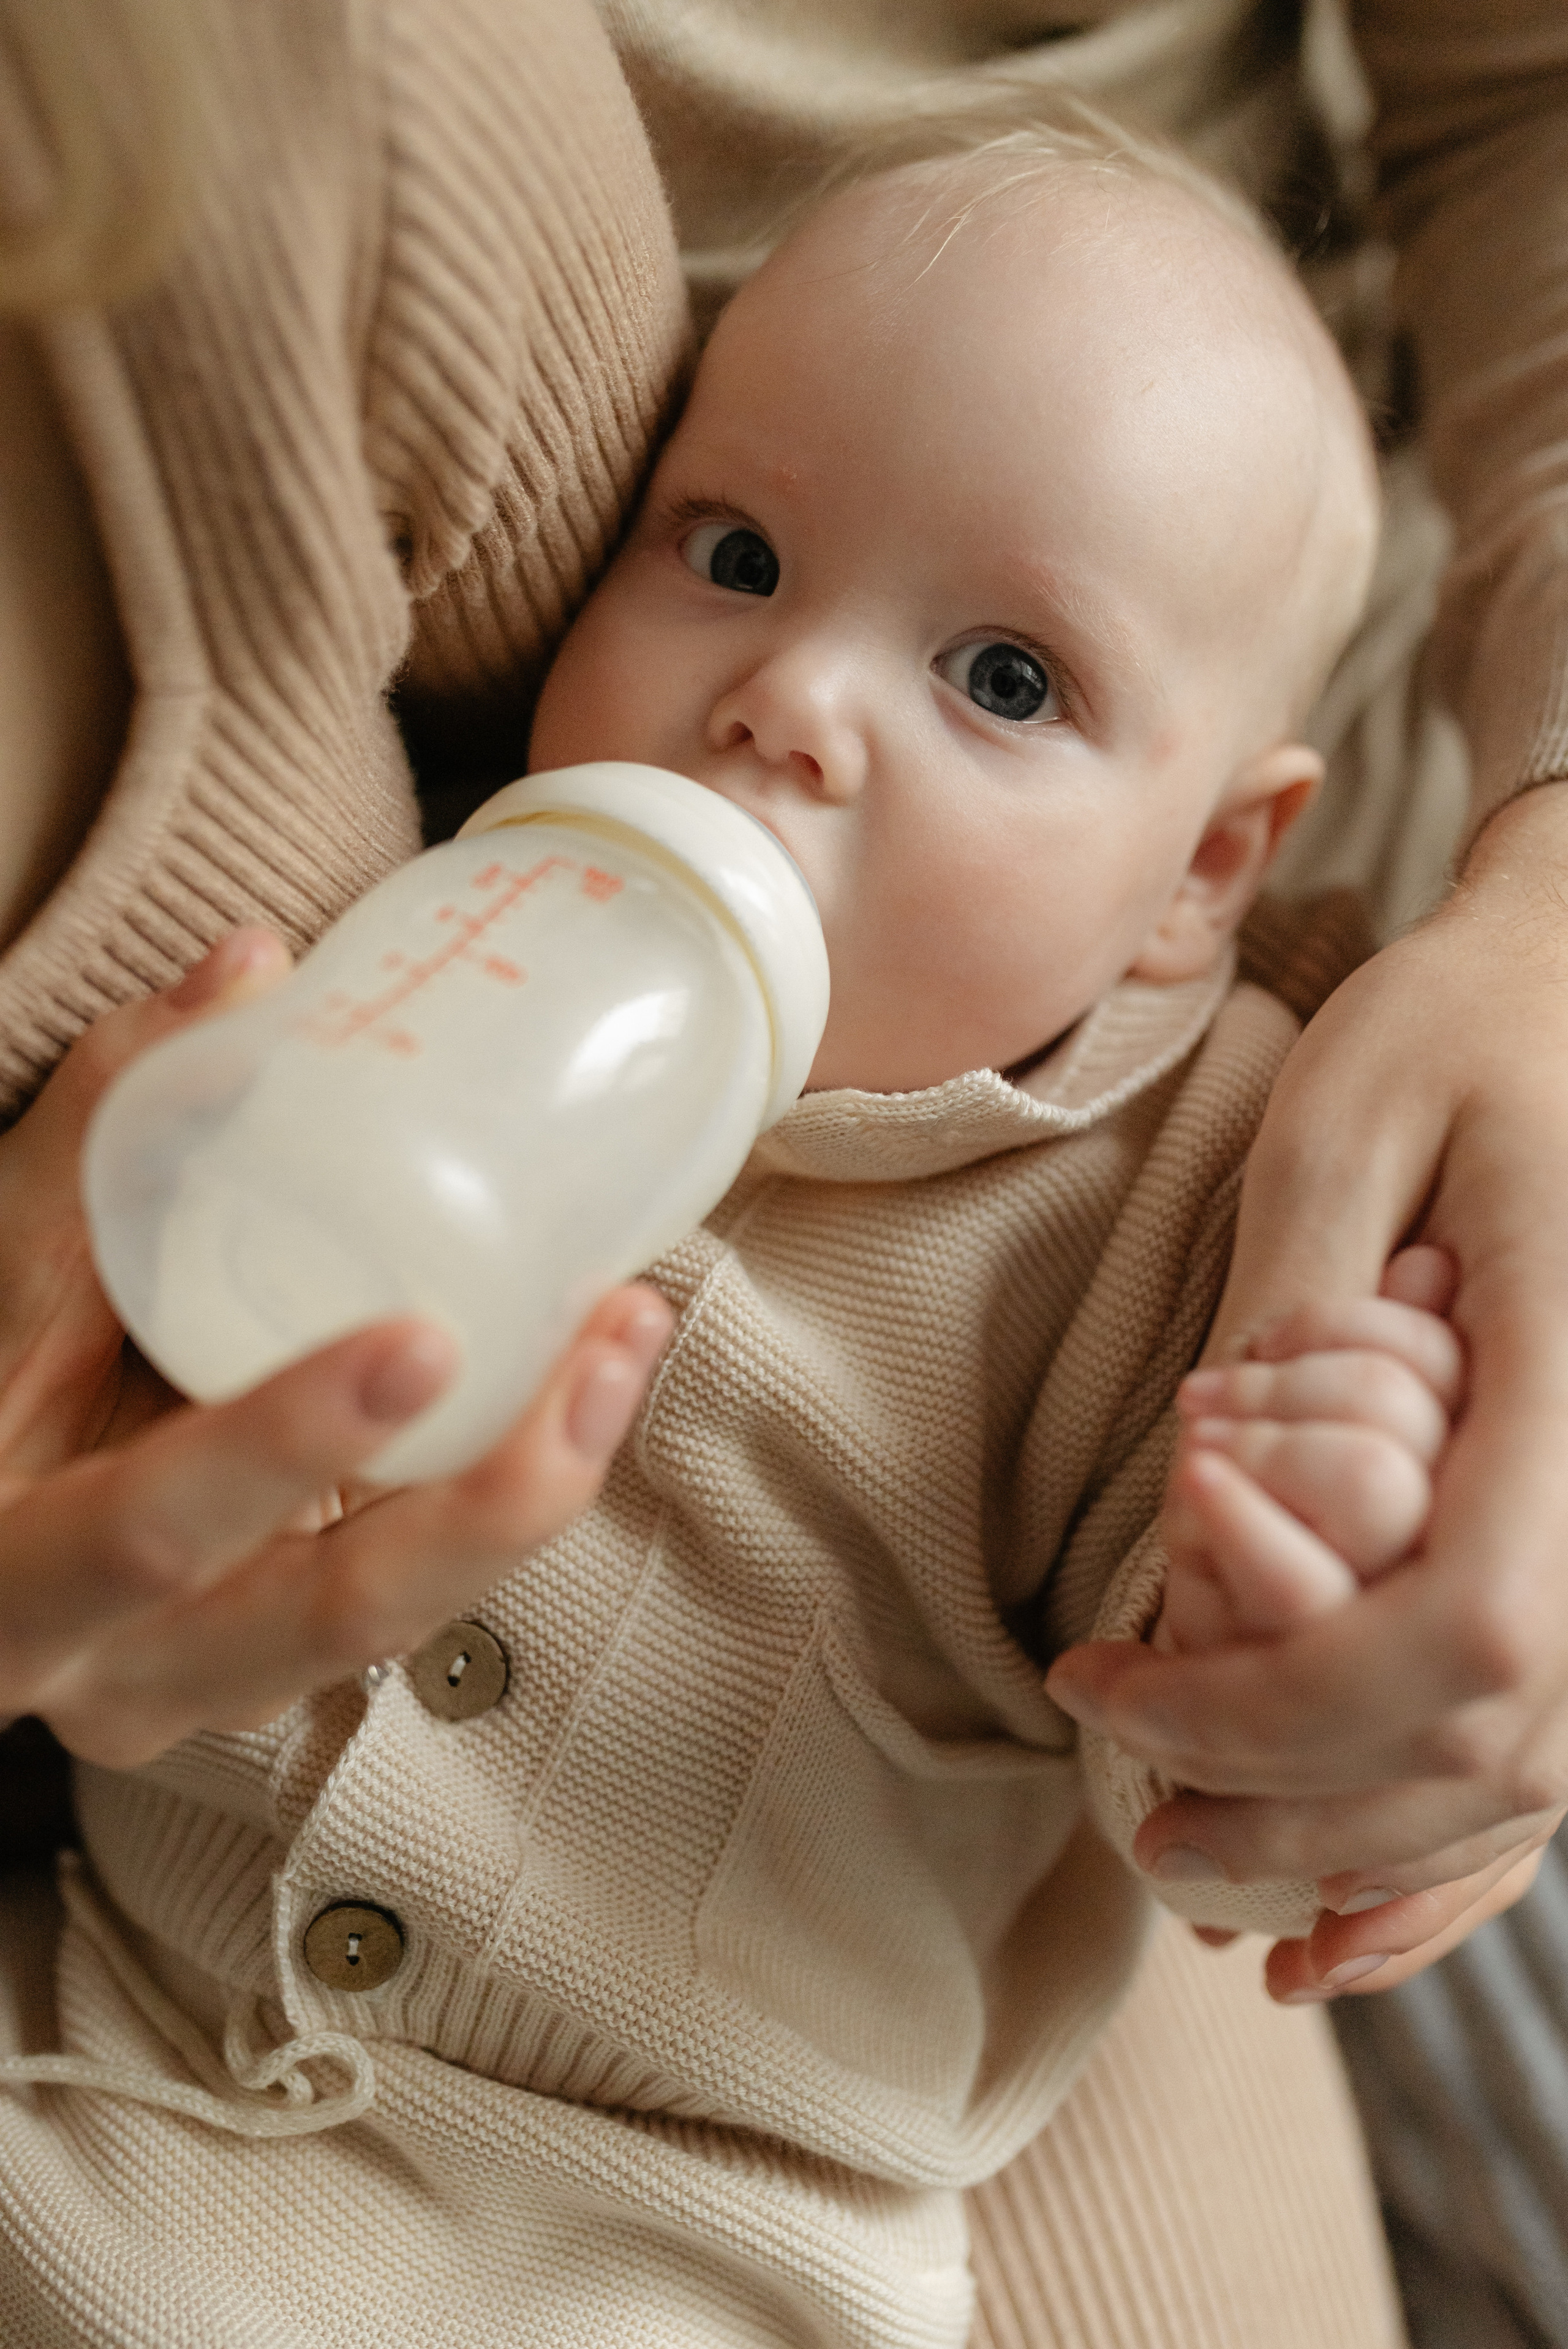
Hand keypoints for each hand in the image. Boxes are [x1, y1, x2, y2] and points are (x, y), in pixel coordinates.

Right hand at [0, 933, 673, 1765]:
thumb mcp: (8, 1265)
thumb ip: (104, 1125)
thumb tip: (250, 964)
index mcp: (18, 1587)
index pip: (150, 1535)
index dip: (278, 1446)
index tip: (418, 1341)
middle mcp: (133, 1674)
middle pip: (339, 1618)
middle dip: (493, 1496)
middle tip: (606, 1337)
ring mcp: (232, 1679)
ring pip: (409, 1615)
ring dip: (538, 1486)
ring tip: (624, 1334)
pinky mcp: (300, 1652)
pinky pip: (424, 1581)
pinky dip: (510, 1483)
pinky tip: (585, 1373)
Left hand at [1046, 785, 1567, 1995]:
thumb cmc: (1465, 1031)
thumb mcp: (1341, 1130)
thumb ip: (1284, 1319)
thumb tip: (1204, 1514)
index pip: (1463, 1635)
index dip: (1282, 1711)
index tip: (1114, 1694)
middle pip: (1496, 1739)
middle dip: (1300, 1807)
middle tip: (1134, 1812)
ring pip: (1535, 1768)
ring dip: (1367, 1850)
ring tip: (1207, 1861)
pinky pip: (1556, 1734)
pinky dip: (1454, 1843)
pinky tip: (1352, 1913)